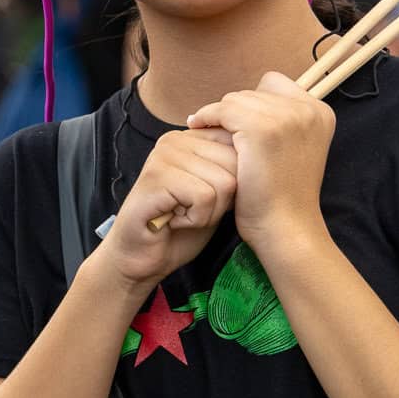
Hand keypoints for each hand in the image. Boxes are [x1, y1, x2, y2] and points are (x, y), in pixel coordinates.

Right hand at [103, 129, 237, 290]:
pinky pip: (204, 197)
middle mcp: (176, 139)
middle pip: (236, 165)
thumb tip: (257, 155)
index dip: (233, 185)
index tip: (205, 201)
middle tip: (193, 211)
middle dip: (223, 200)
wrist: (141, 258)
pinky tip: (175, 221)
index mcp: (191, 139)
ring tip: (183, 216)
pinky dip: (196, 219)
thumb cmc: (179, 229)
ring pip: (224, 183)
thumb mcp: (215, 196)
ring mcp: (164, 155)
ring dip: (209, 213)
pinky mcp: (157, 176)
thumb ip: (230, 171)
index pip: (239, 147)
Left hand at [187, 71, 334, 257]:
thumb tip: (243, 103)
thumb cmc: (283, 199)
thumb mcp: (293, 152)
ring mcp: (287, 117)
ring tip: (208, 132)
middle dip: (236, 111)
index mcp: (320, 113)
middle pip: (255, 91)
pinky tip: (197, 127)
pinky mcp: (262, 128)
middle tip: (218, 131)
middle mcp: (308, 110)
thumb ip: (281, 125)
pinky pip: (223, 109)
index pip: (275, 85)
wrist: (286, 228)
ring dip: (221, 115)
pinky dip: (208, 116)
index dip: (254, 104)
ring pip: (238, 98)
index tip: (238, 126)